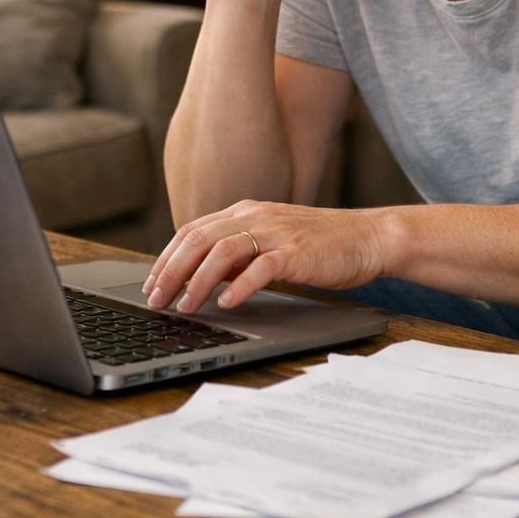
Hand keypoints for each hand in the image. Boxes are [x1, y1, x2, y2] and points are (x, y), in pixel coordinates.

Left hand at [143, 200, 390, 313]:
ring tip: (186, 306)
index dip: (166, 258)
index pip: (193, 230)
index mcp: (247, 211)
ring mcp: (277, 232)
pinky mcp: (298, 252)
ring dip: (198, 281)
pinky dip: (240, 286)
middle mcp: (257, 216)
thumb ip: (239, 254)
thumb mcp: (271, 243)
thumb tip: (201, 277)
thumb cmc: (320, 246)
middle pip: (199, 239)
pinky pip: (262, 267)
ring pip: (223, 251)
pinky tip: (228, 304)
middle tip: (156, 300)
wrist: (368, 238)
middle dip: (171, 271)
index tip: (151, 285)